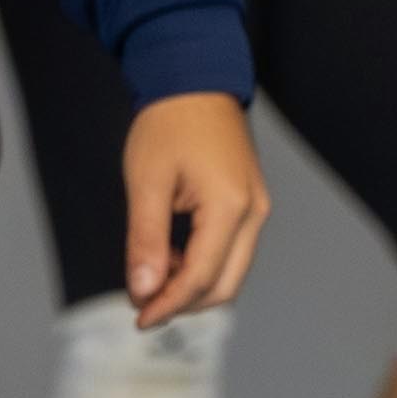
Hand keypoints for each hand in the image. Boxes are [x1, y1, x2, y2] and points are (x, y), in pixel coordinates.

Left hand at [121, 92, 268, 326]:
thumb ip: (146, 239)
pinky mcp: (251, 203)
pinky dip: (203, 263)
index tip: (139, 317)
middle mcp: (254, 214)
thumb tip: (144, 289)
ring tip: (152, 278)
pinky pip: (232, 249)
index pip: (202, 278)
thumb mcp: (146, 181)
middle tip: (144, 306)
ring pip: (231, 270)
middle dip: (184, 302)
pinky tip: (172, 256)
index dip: (169, 304)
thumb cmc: (167, 124)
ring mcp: (257, 208)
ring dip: (194, 284)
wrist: (194, 80)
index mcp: (230, 208)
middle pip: (225, 285)